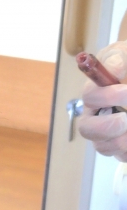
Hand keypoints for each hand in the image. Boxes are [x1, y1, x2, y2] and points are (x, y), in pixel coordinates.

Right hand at [78, 41, 126, 160]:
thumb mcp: (125, 54)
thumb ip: (118, 59)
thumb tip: (114, 69)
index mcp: (96, 93)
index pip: (89, 97)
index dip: (106, 97)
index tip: (125, 92)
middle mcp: (97, 116)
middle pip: (87, 129)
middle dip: (108, 126)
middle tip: (126, 119)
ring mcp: (109, 134)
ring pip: (104, 147)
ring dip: (122, 140)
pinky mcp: (121, 147)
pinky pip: (121, 156)